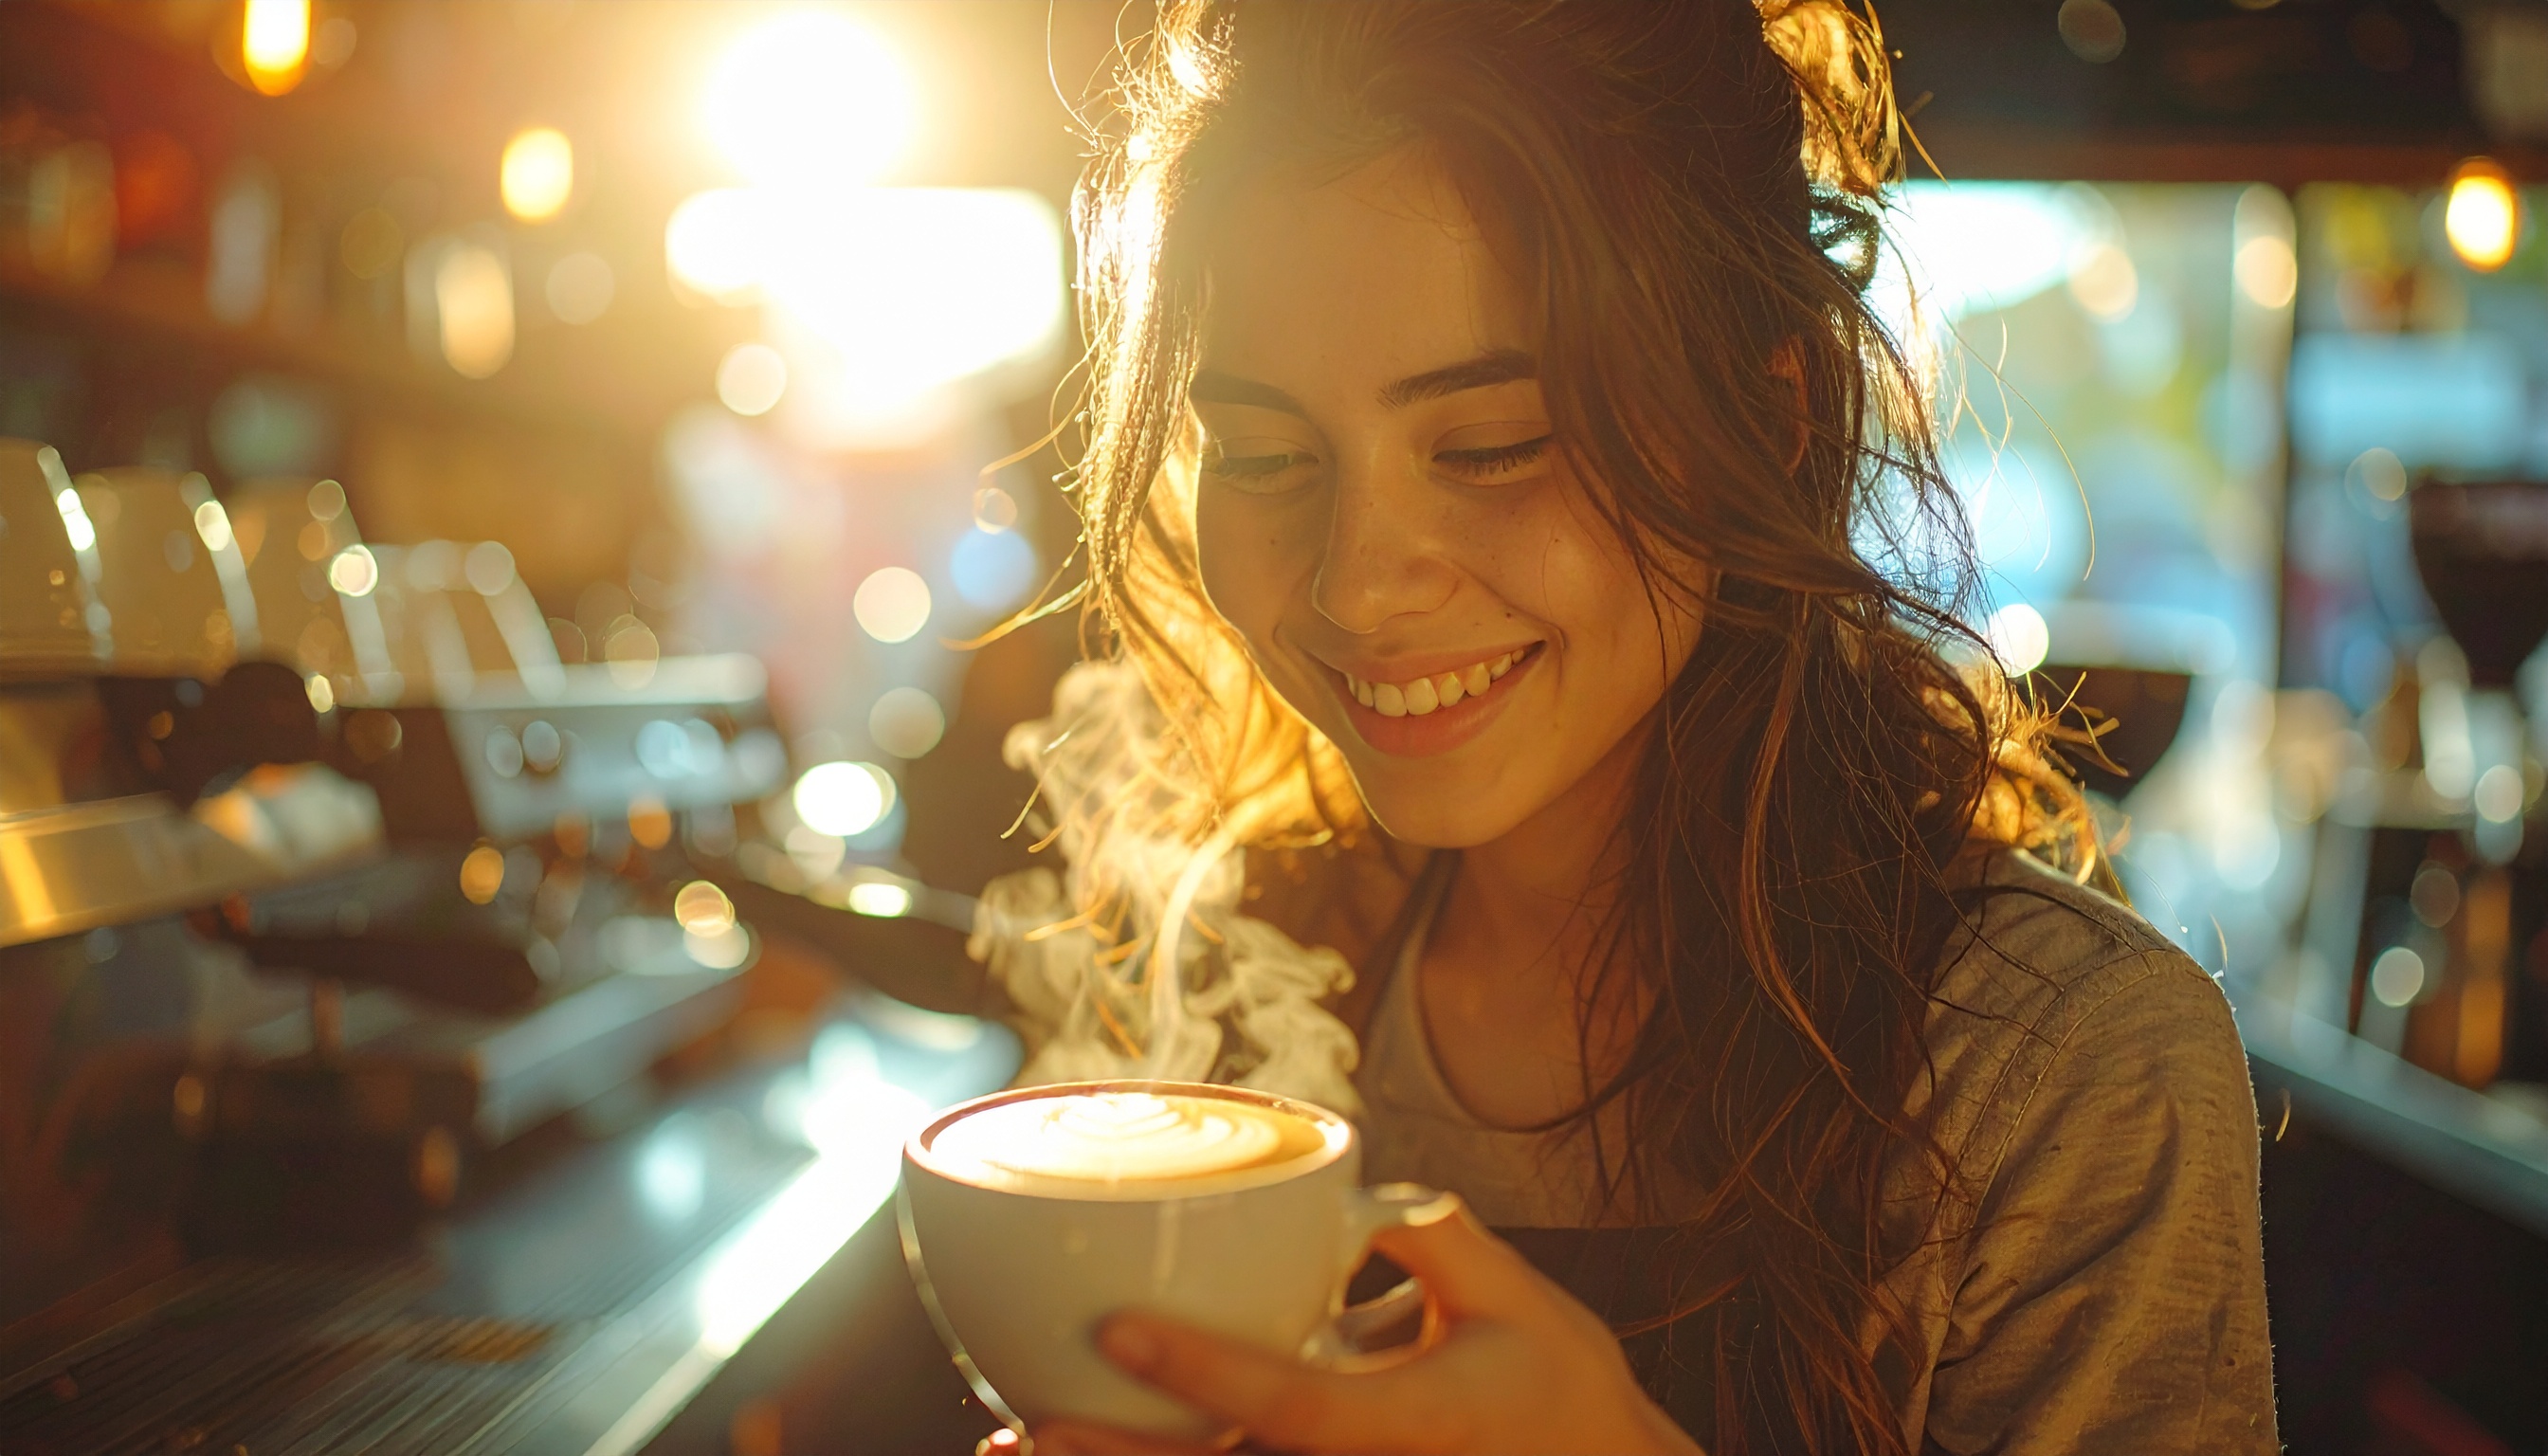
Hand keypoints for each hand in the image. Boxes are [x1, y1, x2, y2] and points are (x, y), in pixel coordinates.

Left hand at [1032, 1196, 1704, 1455]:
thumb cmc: (1559, 1393)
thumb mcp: (1517, 1298)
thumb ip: (1429, 1235)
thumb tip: (1343, 1186)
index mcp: (1405, 1424)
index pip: (1289, 1403)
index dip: (1201, 1371)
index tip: (1118, 1331)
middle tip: (1030, 1429)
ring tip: (1020, 1450)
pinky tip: (1073, 1447)